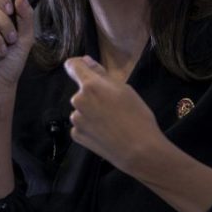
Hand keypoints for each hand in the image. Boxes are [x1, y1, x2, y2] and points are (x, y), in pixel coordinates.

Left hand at [65, 55, 164, 171]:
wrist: (139, 151)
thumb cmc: (137, 116)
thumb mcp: (124, 89)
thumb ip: (101, 73)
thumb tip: (86, 60)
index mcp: (90, 85)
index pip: (72, 66)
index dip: (78, 65)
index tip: (85, 68)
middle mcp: (78, 100)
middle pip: (82, 91)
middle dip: (93, 95)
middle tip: (114, 106)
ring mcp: (75, 119)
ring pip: (82, 109)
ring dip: (91, 112)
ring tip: (112, 122)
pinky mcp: (76, 135)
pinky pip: (81, 125)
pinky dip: (90, 127)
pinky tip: (105, 133)